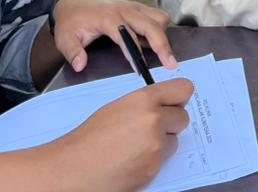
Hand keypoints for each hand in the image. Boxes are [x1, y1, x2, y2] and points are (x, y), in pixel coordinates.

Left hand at [50, 0, 176, 72]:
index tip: (141, 69)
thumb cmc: (71, 22)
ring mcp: (134, 7)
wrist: (75, 2)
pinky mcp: (138, 8)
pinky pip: (157, 16)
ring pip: (159, 17)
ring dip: (163, 35)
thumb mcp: (64, 38)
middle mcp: (125, 9)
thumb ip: (72, 52)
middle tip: (171, 64)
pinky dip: (160, 29)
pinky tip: (153, 44)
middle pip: (152, 24)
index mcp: (108, 17)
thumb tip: (81, 66)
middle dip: (162, 44)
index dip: (135, 52)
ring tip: (161, 54)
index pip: (127, 35)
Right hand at [50, 78, 193, 191]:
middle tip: (151, 129)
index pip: (184, 89)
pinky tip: (132, 161)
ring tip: (135, 147)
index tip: (176, 102)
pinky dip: (152, 161)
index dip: (179, 97)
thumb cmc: (90, 137)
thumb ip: (145, 104)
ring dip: (161, 144)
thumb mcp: (119, 108)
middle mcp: (154, 120)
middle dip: (170, 124)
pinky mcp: (154, 168)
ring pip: (174, 141)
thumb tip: (166, 104)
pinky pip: (163, 160)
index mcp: (144, 100)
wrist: (74, 168)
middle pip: (183, 117)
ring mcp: (156, 146)